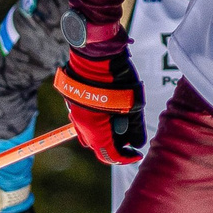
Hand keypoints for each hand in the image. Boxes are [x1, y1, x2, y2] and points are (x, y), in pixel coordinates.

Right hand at [54, 47, 145, 164]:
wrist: (96, 55)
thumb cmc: (116, 80)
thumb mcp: (132, 107)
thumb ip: (134, 128)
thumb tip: (136, 143)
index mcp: (94, 130)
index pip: (109, 155)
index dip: (125, 157)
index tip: (137, 154)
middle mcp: (81, 126)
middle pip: (99, 146)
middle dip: (116, 144)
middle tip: (131, 135)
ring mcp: (75, 115)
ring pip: (92, 134)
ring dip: (108, 132)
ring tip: (123, 119)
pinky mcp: (75, 105)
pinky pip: (87, 122)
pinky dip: (100, 122)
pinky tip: (112, 111)